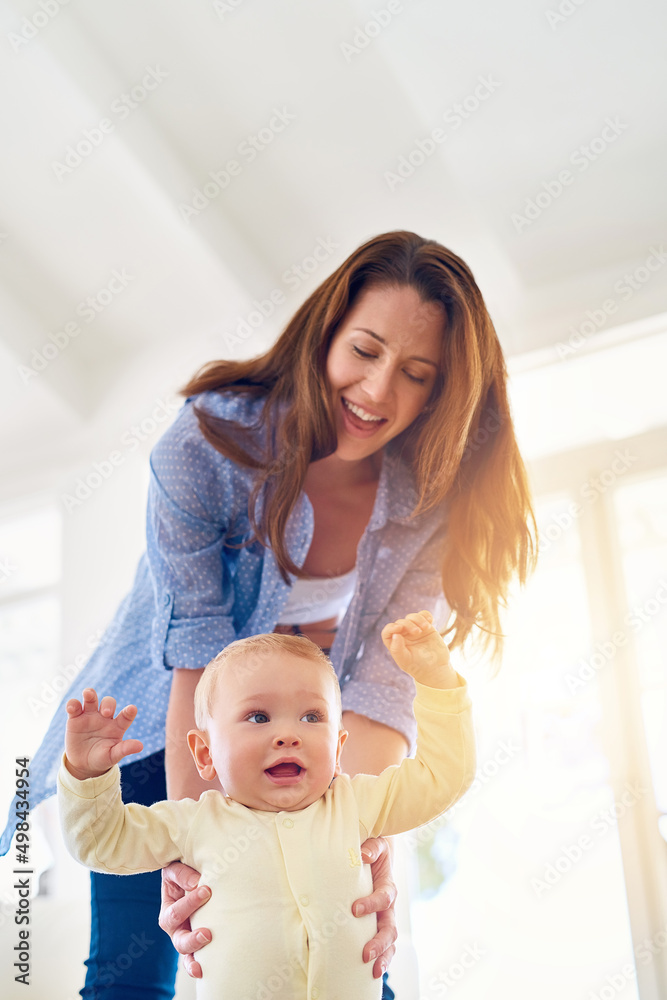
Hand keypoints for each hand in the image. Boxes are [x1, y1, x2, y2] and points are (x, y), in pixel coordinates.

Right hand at [64, 688, 142, 780]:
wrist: (83, 763)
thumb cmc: (102, 758)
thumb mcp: (113, 756)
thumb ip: (124, 749)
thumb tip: (140, 746)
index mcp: (117, 726)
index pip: (126, 715)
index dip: (129, 711)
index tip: (132, 709)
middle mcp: (105, 717)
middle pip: (108, 702)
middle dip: (108, 704)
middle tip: (106, 713)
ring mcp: (90, 716)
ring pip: (91, 699)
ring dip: (90, 694)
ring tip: (88, 693)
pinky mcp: (75, 719)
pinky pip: (74, 707)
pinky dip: (73, 704)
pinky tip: (72, 707)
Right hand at [159, 862, 211, 979]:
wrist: (190, 880)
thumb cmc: (182, 875)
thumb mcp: (174, 870)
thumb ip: (182, 874)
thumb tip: (196, 883)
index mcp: (168, 911)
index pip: (176, 912)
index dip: (190, 903)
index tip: (206, 890)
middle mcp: (175, 929)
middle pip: (179, 939)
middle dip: (192, 938)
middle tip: (208, 932)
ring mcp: (186, 937)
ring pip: (186, 953)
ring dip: (196, 954)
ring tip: (209, 952)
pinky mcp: (197, 943)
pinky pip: (194, 959)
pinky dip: (196, 966)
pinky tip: (203, 970)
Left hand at [353, 837, 396, 979]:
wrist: (375, 853)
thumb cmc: (372, 849)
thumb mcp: (375, 844)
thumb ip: (371, 848)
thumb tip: (363, 855)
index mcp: (387, 885)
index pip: (384, 897)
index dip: (372, 904)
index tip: (355, 909)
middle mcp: (388, 905)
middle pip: (390, 927)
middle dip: (379, 942)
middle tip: (365, 953)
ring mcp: (384, 917)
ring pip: (390, 941)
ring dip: (383, 956)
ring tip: (373, 970)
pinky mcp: (376, 924)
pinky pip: (384, 945)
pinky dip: (381, 958)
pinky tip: (371, 973)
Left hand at [381, 610, 454, 687]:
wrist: (436, 668)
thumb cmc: (418, 666)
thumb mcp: (405, 660)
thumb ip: (397, 649)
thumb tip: (395, 634)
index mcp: (395, 643)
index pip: (387, 631)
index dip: (391, 628)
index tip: (399, 629)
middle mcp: (403, 635)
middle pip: (401, 622)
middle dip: (408, 624)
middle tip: (417, 632)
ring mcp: (415, 630)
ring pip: (412, 617)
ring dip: (418, 619)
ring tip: (426, 627)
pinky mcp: (426, 627)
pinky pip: (424, 615)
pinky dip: (426, 615)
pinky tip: (430, 621)